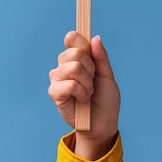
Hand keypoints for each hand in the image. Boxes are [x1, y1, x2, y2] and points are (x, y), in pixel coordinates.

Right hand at [48, 31, 120, 159]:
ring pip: (73, 67)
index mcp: (76, 57)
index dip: (82, 43)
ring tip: (88, 91)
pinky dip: (81, 92)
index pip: (72, 38)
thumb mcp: (107, 75)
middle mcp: (64, 65)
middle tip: (93, 81)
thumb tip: (95, 38)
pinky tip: (82, 99)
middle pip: (75, 52)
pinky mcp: (54, 93)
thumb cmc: (105, 99)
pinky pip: (69, 84)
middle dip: (91, 68)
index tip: (91, 55)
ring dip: (87, 82)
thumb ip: (101, 57)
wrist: (103, 123)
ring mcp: (57, 78)